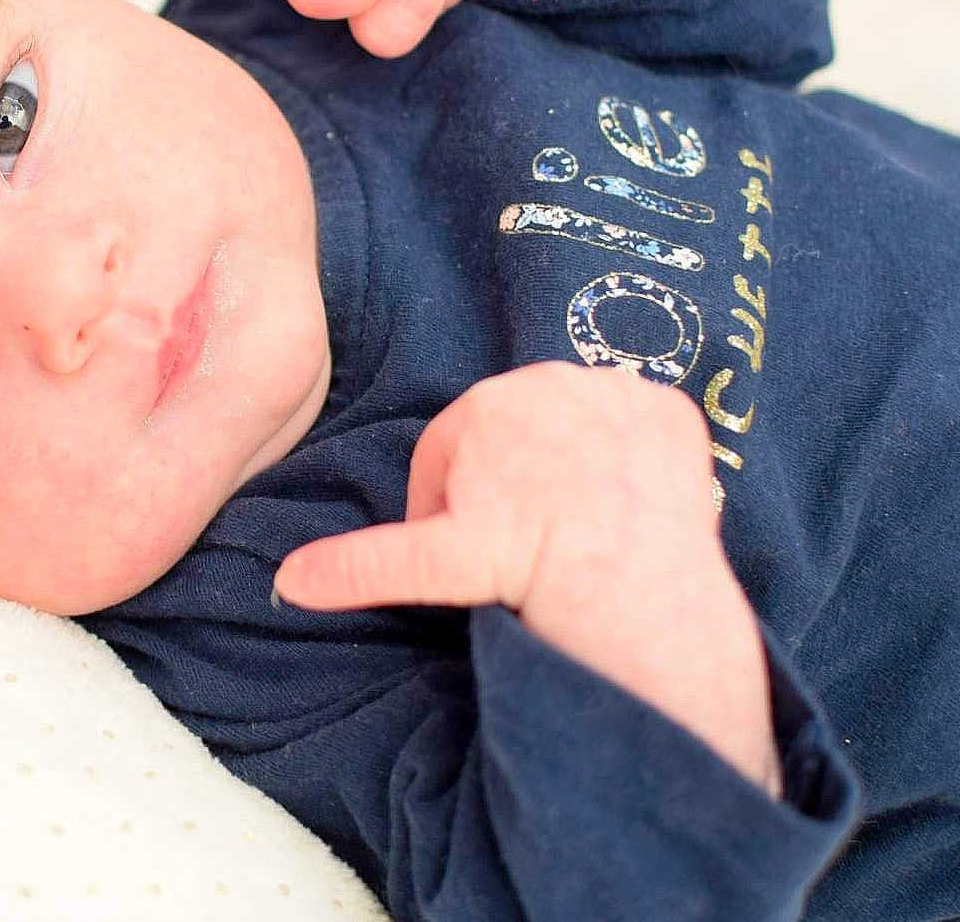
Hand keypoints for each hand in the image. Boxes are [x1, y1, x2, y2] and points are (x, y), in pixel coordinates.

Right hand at [274, 362, 778, 791]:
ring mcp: (615, 390)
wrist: (631, 580)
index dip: (454, 510)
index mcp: (481, 407)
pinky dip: (632, 462)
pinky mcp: (672, 409)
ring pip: (575, 431)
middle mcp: (547, 379)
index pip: (453, 454)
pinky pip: (639, 430)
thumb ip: (358, 563)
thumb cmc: (526, 570)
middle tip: (525, 548)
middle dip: (509, 486)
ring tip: (573, 531)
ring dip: (568, 471)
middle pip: (514, 437)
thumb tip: (288, 581)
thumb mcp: (433, 565)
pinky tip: (624, 507)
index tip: (475, 554)